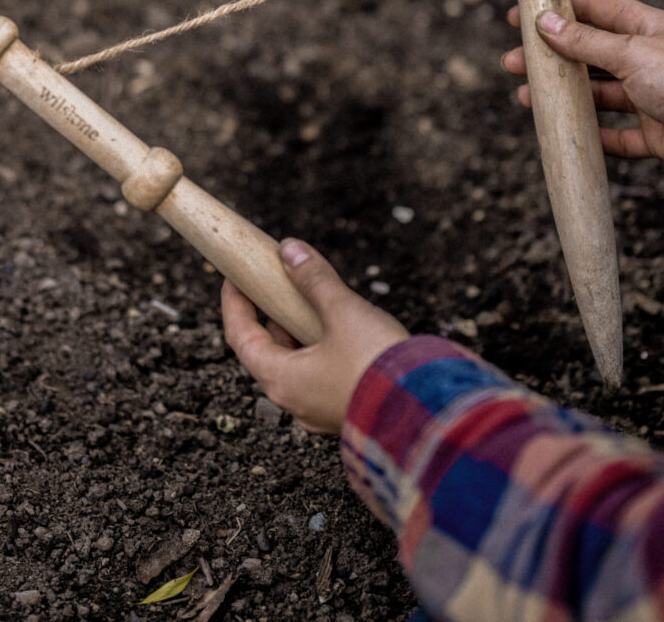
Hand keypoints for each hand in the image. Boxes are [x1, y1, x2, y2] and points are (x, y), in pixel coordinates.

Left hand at [221, 239, 408, 433]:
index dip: (234, 303)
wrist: (429, 413)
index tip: (234, 277)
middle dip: (269, 316)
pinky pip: (320, 377)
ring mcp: (320, 411)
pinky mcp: (346, 411)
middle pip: (266, 353)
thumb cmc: (379, 366)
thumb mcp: (343, 312)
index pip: (240, 337)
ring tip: (309, 301)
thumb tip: (290, 250)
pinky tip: (338, 330)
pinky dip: (318, 349)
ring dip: (296, 332)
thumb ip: (314, 279)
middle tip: (274, 284)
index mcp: (282, 380)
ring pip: (296, 366)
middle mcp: (295, 401)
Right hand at [501, 0, 663, 179]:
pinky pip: (614, 134)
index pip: (594, 8)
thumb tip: (546, 22)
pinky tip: (566, 132)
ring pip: (596, 94)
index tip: (521, 14)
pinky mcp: (653, 133)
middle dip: (550, 57)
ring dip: (563, 95)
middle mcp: (646, 59)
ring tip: (527, 98)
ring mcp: (649, 96)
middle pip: (588, 53)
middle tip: (513, 62)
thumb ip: (586, 41)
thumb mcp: (632, 54)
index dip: (557, 8)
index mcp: (646, 28)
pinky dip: (590, 135)